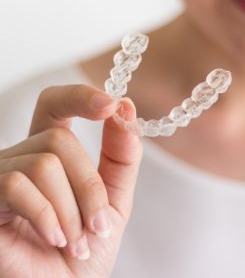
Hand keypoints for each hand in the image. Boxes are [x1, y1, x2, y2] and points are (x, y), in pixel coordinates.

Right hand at [0, 85, 142, 277]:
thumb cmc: (83, 250)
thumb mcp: (113, 201)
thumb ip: (121, 157)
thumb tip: (126, 109)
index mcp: (51, 154)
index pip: (55, 105)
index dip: (79, 97)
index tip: (112, 105)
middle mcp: (21, 158)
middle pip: (59, 140)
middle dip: (89, 185)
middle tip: (99, 225)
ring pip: (43, 163)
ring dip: (71, 209)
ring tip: (76, 242)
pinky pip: (16, 184)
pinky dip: (46, 214)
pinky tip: (54, 239)